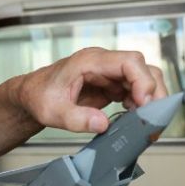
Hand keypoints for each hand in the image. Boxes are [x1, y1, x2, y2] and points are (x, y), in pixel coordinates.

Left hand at [17, 47, 166, 133]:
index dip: (142, 81)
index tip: (143, 103)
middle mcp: (103, 63)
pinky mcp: (111, 85)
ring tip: (143, 121)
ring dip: (149, 100)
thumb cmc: (38, 97)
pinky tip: (134, 119)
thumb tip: (102, 124)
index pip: (129, 61)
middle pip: (143, 69)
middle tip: (150, 118)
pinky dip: (141, 105)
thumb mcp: (51, 112)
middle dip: (153, 93)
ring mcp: (109, 73)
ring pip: (144, 79)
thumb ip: (75, 119)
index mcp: (89, 61)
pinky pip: (136, 91)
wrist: (31, 96)